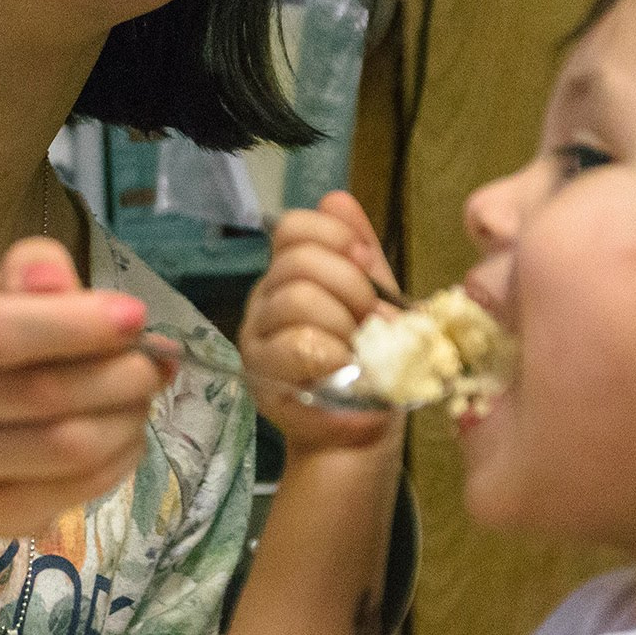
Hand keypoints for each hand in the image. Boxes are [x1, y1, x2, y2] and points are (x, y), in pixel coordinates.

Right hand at [0, 237, 166, 582]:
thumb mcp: (0, 292)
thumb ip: (35, 271)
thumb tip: (59, 278)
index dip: (76, 325)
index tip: (136, 317)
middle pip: (43, 392)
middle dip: (121, 374)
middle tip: (154, 362)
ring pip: (69, 446)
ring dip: (128, 416)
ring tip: (141, 396)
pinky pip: (79, 486)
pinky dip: (122, 456)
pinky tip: (124, 433)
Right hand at [237, 191, 402, 458]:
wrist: (365, 437)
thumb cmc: (372, 368)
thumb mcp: (377, 301)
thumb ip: (360, 252)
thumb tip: (337, 197)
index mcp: (290, 276)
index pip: (294, 227)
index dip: (337, 239)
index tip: (366, 266)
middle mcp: (265, 302)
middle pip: (299, 263)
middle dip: (351, 288)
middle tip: (370, 322)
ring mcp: (258, 341)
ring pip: (298, 301)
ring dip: (345, 328)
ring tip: (359, 354)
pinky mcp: (263, 380)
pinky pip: (300, 347)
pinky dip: (337, 360)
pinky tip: (348, 377)